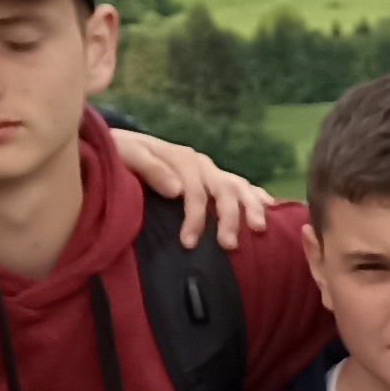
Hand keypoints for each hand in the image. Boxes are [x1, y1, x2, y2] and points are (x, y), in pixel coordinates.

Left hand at [105, 127, 273, 251]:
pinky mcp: (213, 177)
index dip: (195, 218)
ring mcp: (210, 170)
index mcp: (182, 159)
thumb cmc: (120, 153)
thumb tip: (177, 191)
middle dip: (229, 218)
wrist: (118, 144)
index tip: (189, 244)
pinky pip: (241, 185)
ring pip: (238, 187)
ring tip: (259, 229)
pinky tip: (270, 207)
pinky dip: (257, 196)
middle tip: (229, 246)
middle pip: (224, 189)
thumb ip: (151, 170)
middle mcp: (201, 164)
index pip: (195, 192)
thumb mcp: (127, 154)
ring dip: (251, 207)